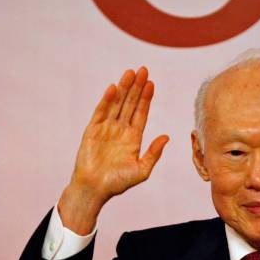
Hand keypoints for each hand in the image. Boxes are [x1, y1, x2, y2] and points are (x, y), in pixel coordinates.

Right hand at [58, 67, 168, 233]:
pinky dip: (107, 100)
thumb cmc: (117, 183)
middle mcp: (120, 130)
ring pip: (117, 104)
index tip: (152, 83)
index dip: (146, 98)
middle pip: (130, 103)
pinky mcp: (92, 131)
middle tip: (143, 70)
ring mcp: (106, 129)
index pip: (141, 113)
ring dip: (124, 88)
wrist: (94, 190)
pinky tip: (114, 88)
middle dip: (137, 87)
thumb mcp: (142, 170)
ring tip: (130, 73)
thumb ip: (153, 153)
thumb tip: (166, 137)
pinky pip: (101, 112)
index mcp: (133, 138)